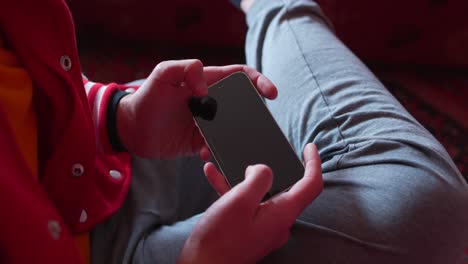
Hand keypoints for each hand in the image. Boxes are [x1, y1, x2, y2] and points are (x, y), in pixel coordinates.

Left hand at [117, 60, 277, 157]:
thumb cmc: (145, 98)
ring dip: (235, 137)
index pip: (240, 76)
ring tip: (224, 143)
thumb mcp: (162, 74)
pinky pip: (217, 148)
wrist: (130, 130)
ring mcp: (207, 123)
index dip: (259, 81)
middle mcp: (211, 102)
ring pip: (233, 129)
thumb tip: (206, 88)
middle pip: (242, 105)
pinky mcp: (200, 143)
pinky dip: (217, 152)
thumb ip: (185, 69)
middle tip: (252, 127)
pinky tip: (206, 154)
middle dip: (253, 115)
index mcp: (207, 81)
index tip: (271, 94)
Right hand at [178, 143, 322, 263]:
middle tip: (255, 153)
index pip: (311, 185)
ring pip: (260, 195)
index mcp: (282, 214)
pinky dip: (233, 190)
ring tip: (225, 163)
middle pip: (285, 188)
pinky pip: (246, 205)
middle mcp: (277, 222)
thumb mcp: (240, 200)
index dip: (313, 163)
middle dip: (269, 167)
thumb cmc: (219, 239)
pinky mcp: (248, 231)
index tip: (309, 147)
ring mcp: (262, 228)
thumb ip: (258, 179)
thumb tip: (263, 170)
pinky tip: (214, 177)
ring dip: (243, 178)